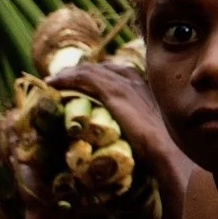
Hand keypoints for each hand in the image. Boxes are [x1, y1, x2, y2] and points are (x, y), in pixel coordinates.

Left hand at [51, 61, 184, 189]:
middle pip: (98, 68)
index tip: (75, 82)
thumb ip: (133, 126)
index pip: (113, 71)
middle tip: (58, 81)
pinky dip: (66, 79)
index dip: (92, 74)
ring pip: (88, 70)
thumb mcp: (145, 132)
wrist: (165, 150)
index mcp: (142, 86)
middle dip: (76, 72)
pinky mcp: (114, 92)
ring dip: (67, 74)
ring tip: (52, 81)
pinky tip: (52, 83)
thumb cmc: (159, 149)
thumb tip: (121, 140)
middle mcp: (133, 80)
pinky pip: (84, 78)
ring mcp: (124, 84)